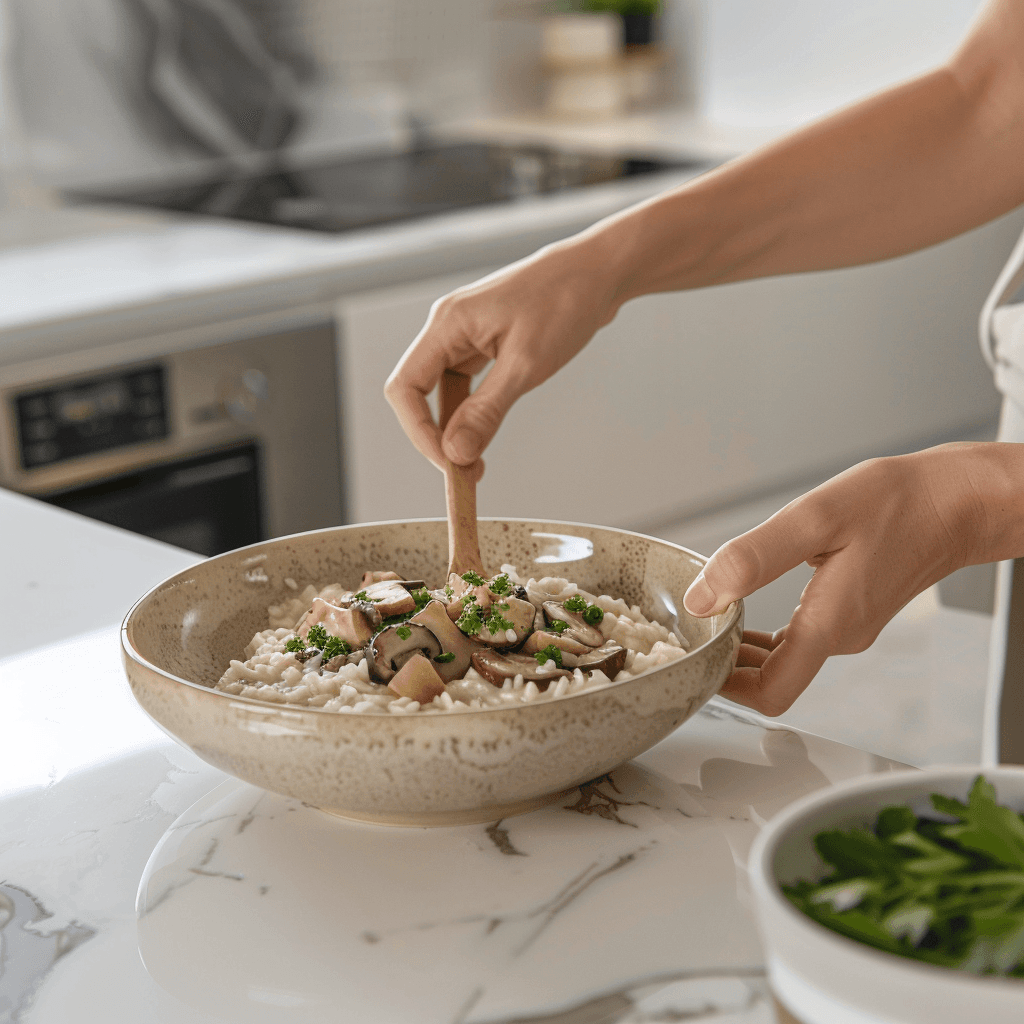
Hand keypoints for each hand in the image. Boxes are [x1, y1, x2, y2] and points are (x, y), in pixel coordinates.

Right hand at [384, 235, 623, 475]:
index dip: (419, 431)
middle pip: (419, 394)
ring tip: (478, 463)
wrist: (599, 272)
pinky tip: (486, 433)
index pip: (405, 387)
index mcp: (447, 324)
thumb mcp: (526, 365)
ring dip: (456, 429)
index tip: (448, 462)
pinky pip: (465, 387)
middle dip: (437, 437)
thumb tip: (456, 452)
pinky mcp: (485, 344)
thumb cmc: (565, 302)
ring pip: (443, 394)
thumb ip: (486, 411)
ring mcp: (466, 336)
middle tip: (466, 474)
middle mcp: (448, 328)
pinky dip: (472, 414)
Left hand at [682, 443, 1023, 715]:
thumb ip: (754, 560)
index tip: (694, 658)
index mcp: (828, 626)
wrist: (957, 500)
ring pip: (782, 660)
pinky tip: (743, 604)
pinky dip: (765, 632)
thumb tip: (701, 599)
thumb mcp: (815, 518)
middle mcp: (838, 638)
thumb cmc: (897, 503)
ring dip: (742, 648)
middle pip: (769, 680)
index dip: (726, 686)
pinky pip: (798, 638)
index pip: (769, 694)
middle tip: (686, 633)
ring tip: (705, 615)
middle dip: (725, 665)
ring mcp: (846, 629)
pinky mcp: (849, 613)